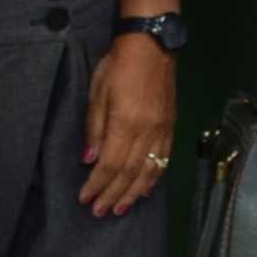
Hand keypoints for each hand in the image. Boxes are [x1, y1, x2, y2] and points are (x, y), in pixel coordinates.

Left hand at [79, 35, 177, 215]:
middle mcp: (147, 131)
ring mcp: (162, 130)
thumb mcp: (97, 92)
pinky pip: (163, 159)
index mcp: (126, 122)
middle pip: (130, 172)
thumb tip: (90, 160)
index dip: (97, 184)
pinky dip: (154, 178)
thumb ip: (95, 129)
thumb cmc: (118, 65)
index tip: (85, 198)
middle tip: (99, 212)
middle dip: (113, 194)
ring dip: (134, 193)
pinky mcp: (170, 126)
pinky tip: (145, 189)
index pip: (110, 163)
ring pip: (149, 170)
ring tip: (120, 209)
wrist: (153, 45)